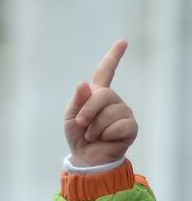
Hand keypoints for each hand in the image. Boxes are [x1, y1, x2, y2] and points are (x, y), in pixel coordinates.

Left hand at [64, 39, 137, 166]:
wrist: (85, 158)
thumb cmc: (78, 137)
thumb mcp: (70, 118)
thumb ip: (77, 101)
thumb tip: (84, 84)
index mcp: (98, 94)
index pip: (106, 72)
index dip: (114, 56)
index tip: (123, 42)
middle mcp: (113, 100)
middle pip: (103, 95)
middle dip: (88, 111)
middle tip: (81, 124)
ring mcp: (124, 112)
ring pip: (110, 112)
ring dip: (95, 128)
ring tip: (92, 136)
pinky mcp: (130, 127)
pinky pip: (119, 126)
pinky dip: (106, 135)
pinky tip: (105, 140)